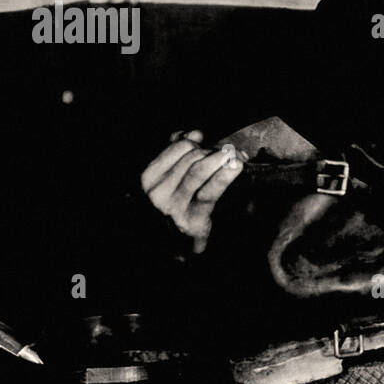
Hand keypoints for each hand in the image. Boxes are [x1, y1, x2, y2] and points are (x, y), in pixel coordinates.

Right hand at [139, 129, 245, 253]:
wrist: (173, 250)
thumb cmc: (173, 210)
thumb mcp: (168, 181)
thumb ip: (176, 153)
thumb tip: (194, 133)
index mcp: (148, 178)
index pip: (179, 147)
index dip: (200, 141)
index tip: (213, 144)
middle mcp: (156, 192)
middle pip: (192, 158)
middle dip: (215, 152)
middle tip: (231, 153)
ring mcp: (173, 207)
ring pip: (200, 171)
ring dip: (222, 160)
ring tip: (235, 157)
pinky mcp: (192, 221)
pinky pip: (209, 191)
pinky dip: (224, 176)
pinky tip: (236, 167)